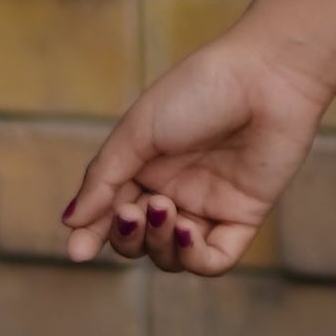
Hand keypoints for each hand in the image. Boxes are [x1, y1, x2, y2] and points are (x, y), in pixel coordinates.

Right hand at [61, 0, 335, 277]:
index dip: (94, 234)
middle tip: (133, 210)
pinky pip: (214, 259)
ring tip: (163, 207)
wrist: (265, 76)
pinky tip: (187, 227)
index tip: (78, 251)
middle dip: (127, 236)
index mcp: (145, 166)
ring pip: (172, 256)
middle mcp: (175, 189)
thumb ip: (102, 179)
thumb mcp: (137, 131)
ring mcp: (209, 205)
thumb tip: (71, 223)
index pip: (111, 213)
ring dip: (158, 243)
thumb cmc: (197, 90)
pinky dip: (194, 256)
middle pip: (138, 241)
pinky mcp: (243, 216)